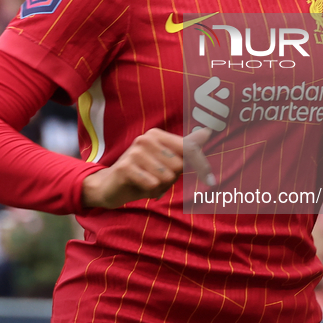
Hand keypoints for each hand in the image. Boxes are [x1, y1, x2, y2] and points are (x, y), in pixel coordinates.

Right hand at [82, 127, 213, 209]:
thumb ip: (186, 148)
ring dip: (160, 186)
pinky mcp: (126, 167)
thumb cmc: (143, 174)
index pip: (190, 150)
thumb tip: (208, 131)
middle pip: (179, 166)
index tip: (212, 182)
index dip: (202, 167)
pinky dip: (150, 191)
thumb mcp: (166, 161)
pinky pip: (153, 184)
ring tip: (146, 182)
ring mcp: (135, 151)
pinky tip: (139, 187)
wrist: (110, 186)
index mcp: (157, 135)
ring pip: (167, 177)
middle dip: (171, 179)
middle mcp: (146, 138)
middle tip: (155, 179)